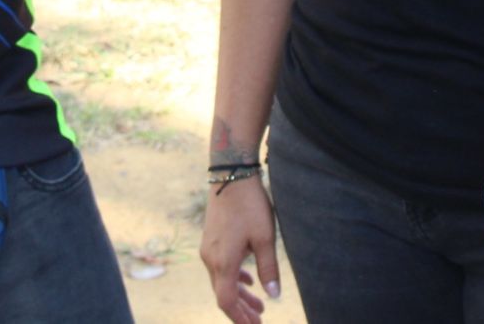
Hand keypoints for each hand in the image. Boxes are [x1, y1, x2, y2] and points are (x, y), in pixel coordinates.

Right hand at [200, 174, 280, 322]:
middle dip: (241, 310)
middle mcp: (210, 259)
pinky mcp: (211, 239)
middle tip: (260, 322)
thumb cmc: (250, 206)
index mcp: (223, 262)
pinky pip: (221, 267)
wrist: (230, 174)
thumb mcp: (265, 238)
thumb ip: (268, 269)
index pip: (226, 302)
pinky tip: (248, 282)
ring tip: (259, 307)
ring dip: (239, 295)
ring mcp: (208, 249)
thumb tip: (274, 296)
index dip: (239, 318)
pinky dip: (234, 278)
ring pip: (222, 280)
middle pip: (223, 294)